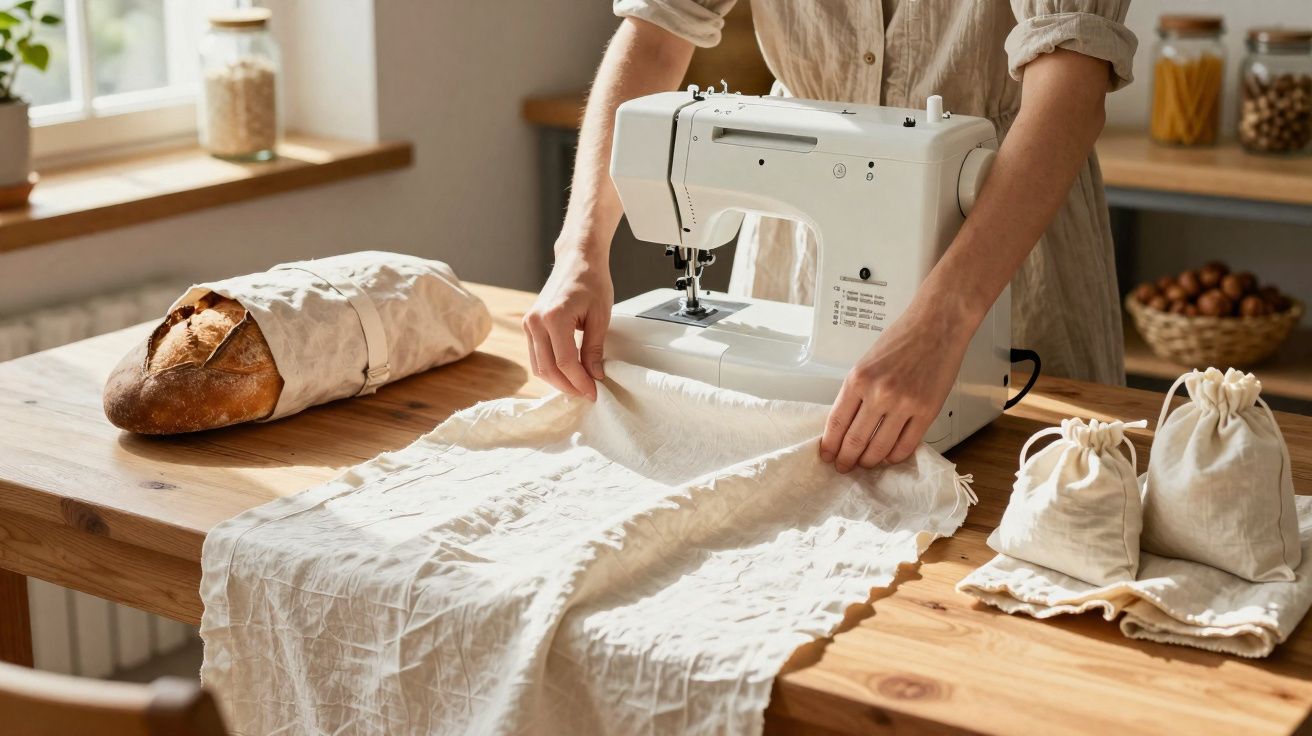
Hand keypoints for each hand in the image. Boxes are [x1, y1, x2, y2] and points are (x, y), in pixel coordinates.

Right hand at [522, 250, 614, 399]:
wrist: (577, 259)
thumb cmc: (591, 281)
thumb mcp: (600, 317)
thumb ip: (594, 349)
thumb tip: (594, 375)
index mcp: (554, 317)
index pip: (565, 362)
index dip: (580, 382)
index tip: (594, 392)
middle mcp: (536, 321)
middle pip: (548, 368)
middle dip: (568, 386)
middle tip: (588, 394)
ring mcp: (529, 323)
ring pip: (539, 366)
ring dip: (558, 381)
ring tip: (579, 386)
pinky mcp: (529, 324)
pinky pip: (537, 355)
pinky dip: (551, 368)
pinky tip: (567, 374)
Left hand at [819, 303, 974, 471]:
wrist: (937, 325)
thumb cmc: (903, 338)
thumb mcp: (866, 362)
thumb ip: (857, 391)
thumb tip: (847, 423)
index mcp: (858, 379)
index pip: (836, 422)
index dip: (830, 444)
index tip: (827, 454)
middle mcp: (878, 393)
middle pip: (855, 440)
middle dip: (846, 459)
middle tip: (843, 466)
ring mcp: (904, 404)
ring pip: (880, 447)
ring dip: (869, 461)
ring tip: (865, 464)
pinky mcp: (927, 411)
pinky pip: (907, 444)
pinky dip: (895, 455)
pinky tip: (889, 456)